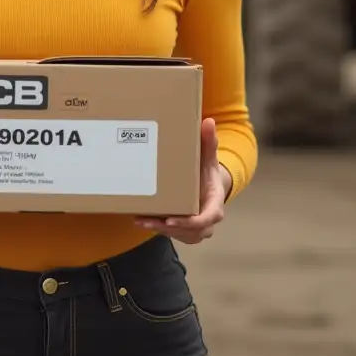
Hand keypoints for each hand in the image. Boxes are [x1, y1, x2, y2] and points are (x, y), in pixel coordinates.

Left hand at [135, 117, 230, 243]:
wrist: (207, 186)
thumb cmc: (207, 172)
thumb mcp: (208, 157)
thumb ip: (208, 141)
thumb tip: (208, 121)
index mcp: (215, 204)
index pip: (207, 218)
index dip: (190, 222)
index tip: (171, 220)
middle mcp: (207, 221)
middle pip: (190, 231)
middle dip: (169, 228)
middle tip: (148, 220)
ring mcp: (195, 228)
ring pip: (178, 234)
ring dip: (159, 228)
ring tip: (141, 220)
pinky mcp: (184, 231)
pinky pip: (172, 233)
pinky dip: (157, 227)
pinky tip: (140, 219)